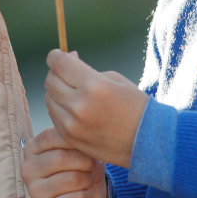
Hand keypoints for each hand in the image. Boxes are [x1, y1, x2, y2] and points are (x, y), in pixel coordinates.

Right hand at [22, 127, 108, 197]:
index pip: (55, 136)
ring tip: (86, 181)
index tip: (87, 148)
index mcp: (32, 148)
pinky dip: (88, 197)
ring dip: (88, 180)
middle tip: (91, 167)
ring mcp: (34, 191)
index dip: (78, 141)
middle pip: (62, 158)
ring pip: (73, 179)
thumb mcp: (78, 149)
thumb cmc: (79, 170)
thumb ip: (76, 139)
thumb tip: (85, 134)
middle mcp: (28, 168)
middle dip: (86, 162)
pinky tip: (83, 197)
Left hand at [44, 49, 147, 167]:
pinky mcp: (70, 138)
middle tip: (68, 73)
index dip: (56, 55)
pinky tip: (75, 109)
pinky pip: (54, 116)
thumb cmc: (134, 106)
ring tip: (73, 92)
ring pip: (49, 99)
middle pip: (50, 80)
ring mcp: (73, 125)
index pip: (59, 63)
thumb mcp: (114, 79)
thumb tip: (67, 59)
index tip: (59, 55)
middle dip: (56, 72)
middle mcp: (80, 105)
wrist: (148, 142)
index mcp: (94, 86)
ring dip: (57, 92)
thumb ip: (85, 70)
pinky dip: (60, 109)